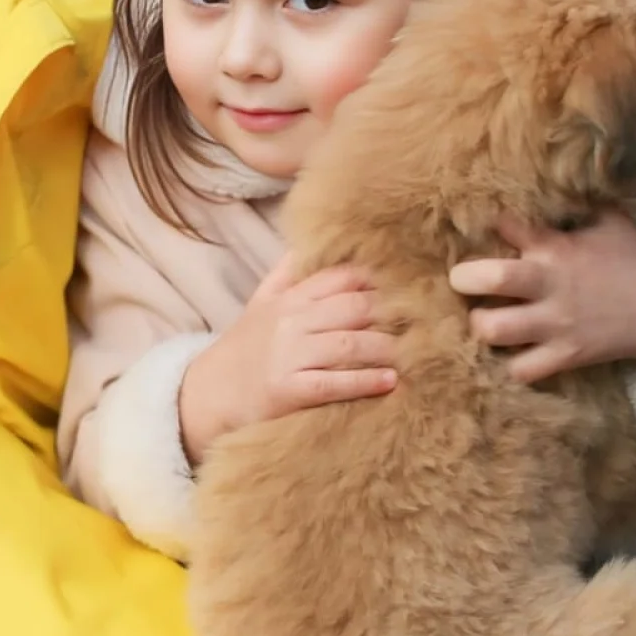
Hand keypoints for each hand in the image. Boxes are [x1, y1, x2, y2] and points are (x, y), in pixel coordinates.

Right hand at [178, 256, 397, 464]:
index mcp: (290, 298)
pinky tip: (390, 381)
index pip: (341, 278)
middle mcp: (291, 322)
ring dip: (386, 347)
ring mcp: (290, 355)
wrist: (208, 395)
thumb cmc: (245, 349)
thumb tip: (308, 240)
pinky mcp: (289, 390)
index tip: (413, 282)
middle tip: (427, 318)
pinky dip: (365, 381)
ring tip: (415, 350)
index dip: (379, 279)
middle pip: (353, 308)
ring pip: (349, 344)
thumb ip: (287, 273)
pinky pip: (334, 383)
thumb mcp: (261, 304)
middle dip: (392, 312)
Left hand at [448, 211, 635, 400]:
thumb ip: (577, 203)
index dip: (487, 226)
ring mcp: (556, 324)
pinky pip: (521, 369)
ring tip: (487, 318)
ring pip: (493, 330)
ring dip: (481, 324)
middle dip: (464, 278)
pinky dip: (511, 364)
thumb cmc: (633, 261)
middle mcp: (551, 283)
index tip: (482, 229)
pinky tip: (512, 352)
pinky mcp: (565, 356)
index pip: (505, 225)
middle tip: (464, 281)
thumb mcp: (610, 221)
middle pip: (489, 278)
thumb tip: (558, 172)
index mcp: (557, 247)